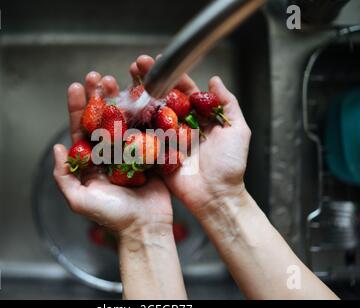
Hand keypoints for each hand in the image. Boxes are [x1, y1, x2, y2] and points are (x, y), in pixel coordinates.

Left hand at [53, 71, 172, 233]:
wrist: (145, 227)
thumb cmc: (113, 217)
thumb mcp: (79, 200)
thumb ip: (64, 176)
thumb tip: (58, 149)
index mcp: (92, 162)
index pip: (81, 130)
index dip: (78, 108)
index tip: (76, 87)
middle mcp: (110, 154)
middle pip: (102, 119)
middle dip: (98, 97)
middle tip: (97, 77)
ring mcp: (131, 152)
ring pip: (123, 119)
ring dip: (120, 99)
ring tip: (116, 80)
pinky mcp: (150, 153)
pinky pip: (146, 129)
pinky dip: (144, 112)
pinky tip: (141, 95)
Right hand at [130, 55, 251, 219]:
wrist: (216, 195)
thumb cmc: (231, 165)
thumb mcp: (238, 130)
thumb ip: (227, 104)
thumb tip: (215, 80)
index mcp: (199, 117)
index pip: (184, 90)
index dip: (172, 75)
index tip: (159, 60)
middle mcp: (181, 125)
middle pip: (163, 97)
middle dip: (149, 79)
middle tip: (137, 64)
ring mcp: (166, 138)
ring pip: (150, 112)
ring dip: (137, 95)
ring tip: (125, 78)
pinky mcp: (155, 153)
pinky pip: (142, 136)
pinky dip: (132, 122)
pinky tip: (121, 106)